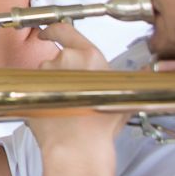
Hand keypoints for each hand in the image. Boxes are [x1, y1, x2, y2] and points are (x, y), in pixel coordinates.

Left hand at [25, 22, 129, 148]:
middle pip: (58, 56)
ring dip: (52, 83)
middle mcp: (65, 59)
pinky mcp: (30, 86)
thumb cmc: (98, 126)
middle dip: (63, 71)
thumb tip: (144, 70)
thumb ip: (125, 76)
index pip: (64, 30)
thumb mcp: (122, 94)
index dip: (53, 30)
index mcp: (90, 56)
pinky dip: (41, 93)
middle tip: (72, 91)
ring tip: (65, 103)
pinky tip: (53, 107)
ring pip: (45, 72)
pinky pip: (34, 85)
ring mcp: (45, 73)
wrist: (77, 146)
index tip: (47, 32)